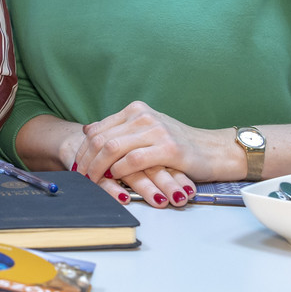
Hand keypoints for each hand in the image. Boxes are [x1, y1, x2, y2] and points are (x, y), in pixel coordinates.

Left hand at [73, 101, 221, 205]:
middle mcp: (143, 116)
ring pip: (113, 148)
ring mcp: (156, 131)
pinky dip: (119, 170)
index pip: (98, 130)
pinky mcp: (168, 148)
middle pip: (101, 139)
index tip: (77, 166)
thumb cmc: (178, 144)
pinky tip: (115, 178)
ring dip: (98, 168)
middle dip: (86, 161)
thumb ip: (120, 129)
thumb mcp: (146, 130)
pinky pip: (134, 160)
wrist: (213, 150)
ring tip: (93, 182)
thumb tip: (88, 130)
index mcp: (135, 110)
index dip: (83, 150)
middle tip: (81, 178)